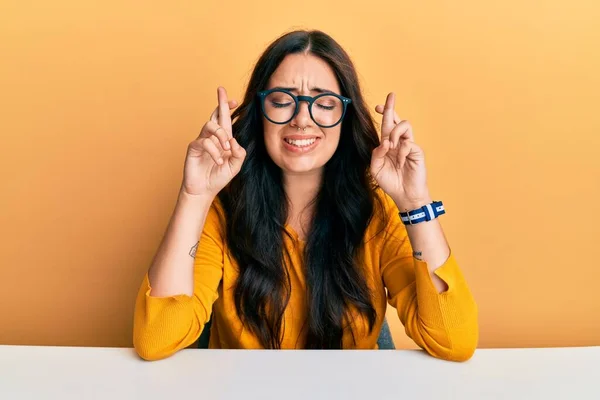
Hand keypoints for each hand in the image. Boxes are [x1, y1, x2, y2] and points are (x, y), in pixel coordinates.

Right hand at [181, 87, 245, 196]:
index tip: (235, 100)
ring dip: (221, 135)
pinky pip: (205, 142)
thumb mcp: (235, 166)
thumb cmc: (218, 178)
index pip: (226, 120)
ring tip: (226, 149)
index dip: (228, 108)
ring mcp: (202, 140)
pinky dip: (214, 151)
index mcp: (223, 140)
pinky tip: (218, 161)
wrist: (204, 190)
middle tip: (221, 90)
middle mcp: (212, 137)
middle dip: (220, 102)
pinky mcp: (194, 147)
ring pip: (211, 125)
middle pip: (216, 115)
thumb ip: (239, 153)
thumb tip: (234, 140)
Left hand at [370, 92, 430, 209]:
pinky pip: (408, 143)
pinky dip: (402, 151)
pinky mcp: (417, 151)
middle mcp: (398, 142)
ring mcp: (408, 145)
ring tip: (390, 146)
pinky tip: (401, 161)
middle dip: (391, 107)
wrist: (405, 195)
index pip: (385, 126)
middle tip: (390, 96)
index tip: (377, 106)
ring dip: (394, 132)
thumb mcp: (376, 169)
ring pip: (404, 125)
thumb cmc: (391, 182)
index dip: (383, 114)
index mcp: (387, 145)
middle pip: (396, 119)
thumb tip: (383, 142)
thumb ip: (376, 154)